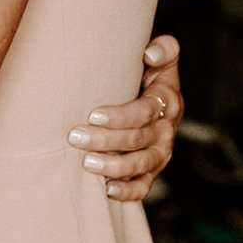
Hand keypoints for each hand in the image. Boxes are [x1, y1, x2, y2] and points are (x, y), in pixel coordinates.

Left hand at [69, 34, 184, 202]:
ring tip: (87, 163)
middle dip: (105, 140)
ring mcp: (160, 153)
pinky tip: (106, 190)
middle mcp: (166, 130)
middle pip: (138, 140)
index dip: (120, 116)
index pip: (145, 111)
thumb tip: (150, 53)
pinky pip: (143, 187)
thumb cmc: (144, 74)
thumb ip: (163, 50)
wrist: (150, 97)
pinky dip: (126, 192)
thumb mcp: (158, 59)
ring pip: (140, 165)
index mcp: (167, 101)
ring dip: (113, 166)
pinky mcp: (152, 172)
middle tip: (75, 137)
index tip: (92, 114)